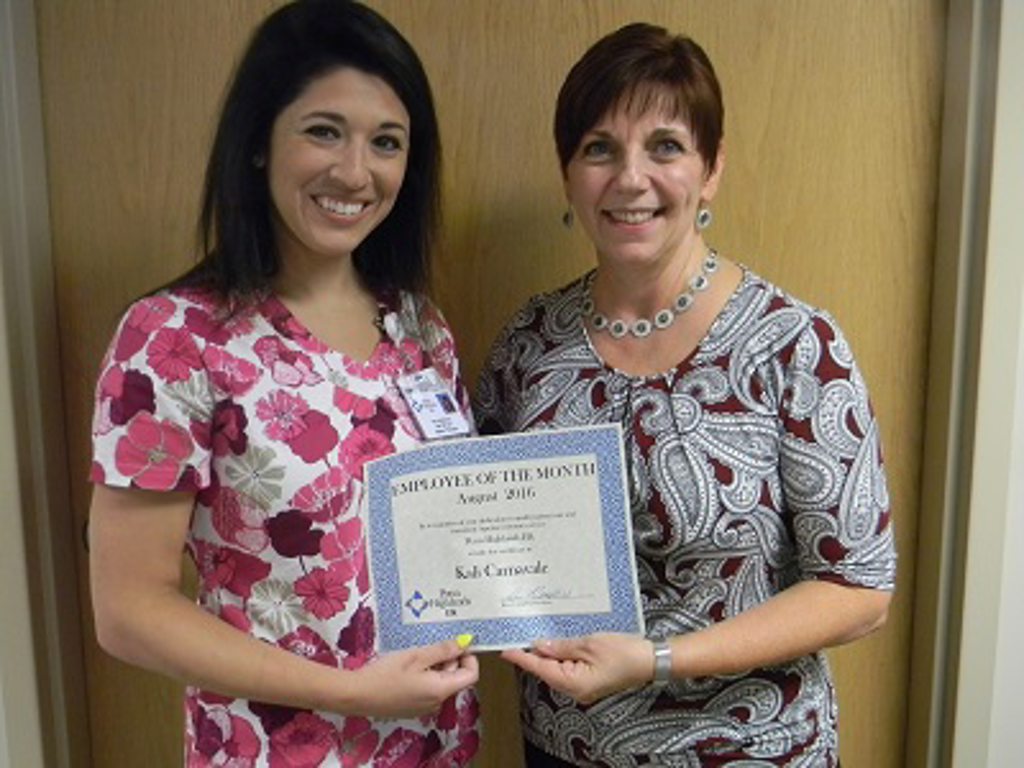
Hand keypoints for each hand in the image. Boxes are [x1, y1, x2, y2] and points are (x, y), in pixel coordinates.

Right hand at [354, 639, 478, 716]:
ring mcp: (424, 708)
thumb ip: (442, 650)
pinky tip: (408, 667)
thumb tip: (464, 643)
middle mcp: (436, 703)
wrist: (357, 696)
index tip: (458, 643)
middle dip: (450, 660)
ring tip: (417, 654)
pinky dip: (425, 676)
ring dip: (436, 667)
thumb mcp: (416, 656)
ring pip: (441, 683)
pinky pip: (428, 690)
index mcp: (441, 690)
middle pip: (456, 679)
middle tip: (432, 644)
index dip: (469, 657)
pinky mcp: (412, 708)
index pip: (471, 675)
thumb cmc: (385, 674)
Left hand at [501, 633, 653, 704]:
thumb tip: (541, 646)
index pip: (540, 669)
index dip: (522, 658)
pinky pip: (569, 670)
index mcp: (574, 682)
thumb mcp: (589, 644)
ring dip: (550, 655)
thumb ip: (562, 646)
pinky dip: (562, 658)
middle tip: (521, 636)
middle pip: (547, 670)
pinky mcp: (590, 681)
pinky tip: (559, 645)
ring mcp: (583, 687)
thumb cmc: (624, 653)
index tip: (507, 650)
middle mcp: (576, 690)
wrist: (650, 660)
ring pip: (558, 670)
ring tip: (540, 637)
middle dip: (535, 654)